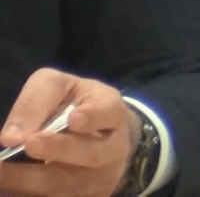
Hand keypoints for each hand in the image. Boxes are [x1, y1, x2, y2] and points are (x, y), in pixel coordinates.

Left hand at [0, 68, 138, 196]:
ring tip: (1, 171)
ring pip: (68, 184)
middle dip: (59, 149)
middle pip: (91, 153)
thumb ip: (37, 101)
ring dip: (29, 180)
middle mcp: (112, 149)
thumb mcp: (60, 88)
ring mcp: (98, 179)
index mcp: (112, 113)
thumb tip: (11, 137)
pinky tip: (5, 185)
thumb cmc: (75, 106)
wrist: (99, 139)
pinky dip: (24, 192)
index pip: (109, 112)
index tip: (73, 119)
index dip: (94, 117)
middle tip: (29, 143)